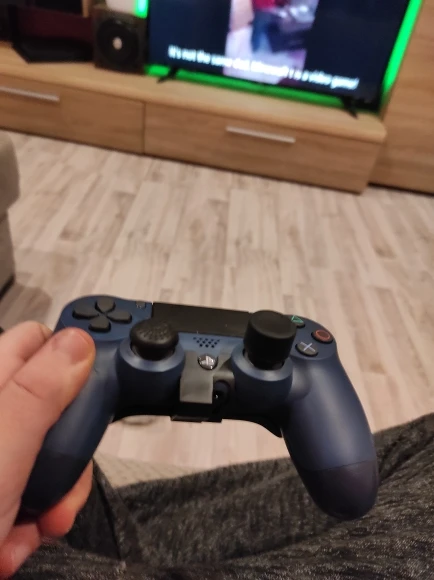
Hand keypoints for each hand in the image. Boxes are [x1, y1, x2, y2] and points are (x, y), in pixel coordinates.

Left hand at [0, 322, 95, 577]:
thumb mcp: (1, 448)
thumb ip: (40, 391)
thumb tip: (79, 341)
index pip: (41, 342)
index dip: (75, 358)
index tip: (98, 394)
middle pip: (58, 404)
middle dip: (67, 448)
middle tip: (61, 476)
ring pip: (54, 454)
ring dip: (54, 494)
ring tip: (35, 522)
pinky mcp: (0, 489)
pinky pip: (38, 489)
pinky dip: (34, 519)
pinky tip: (9, 542)